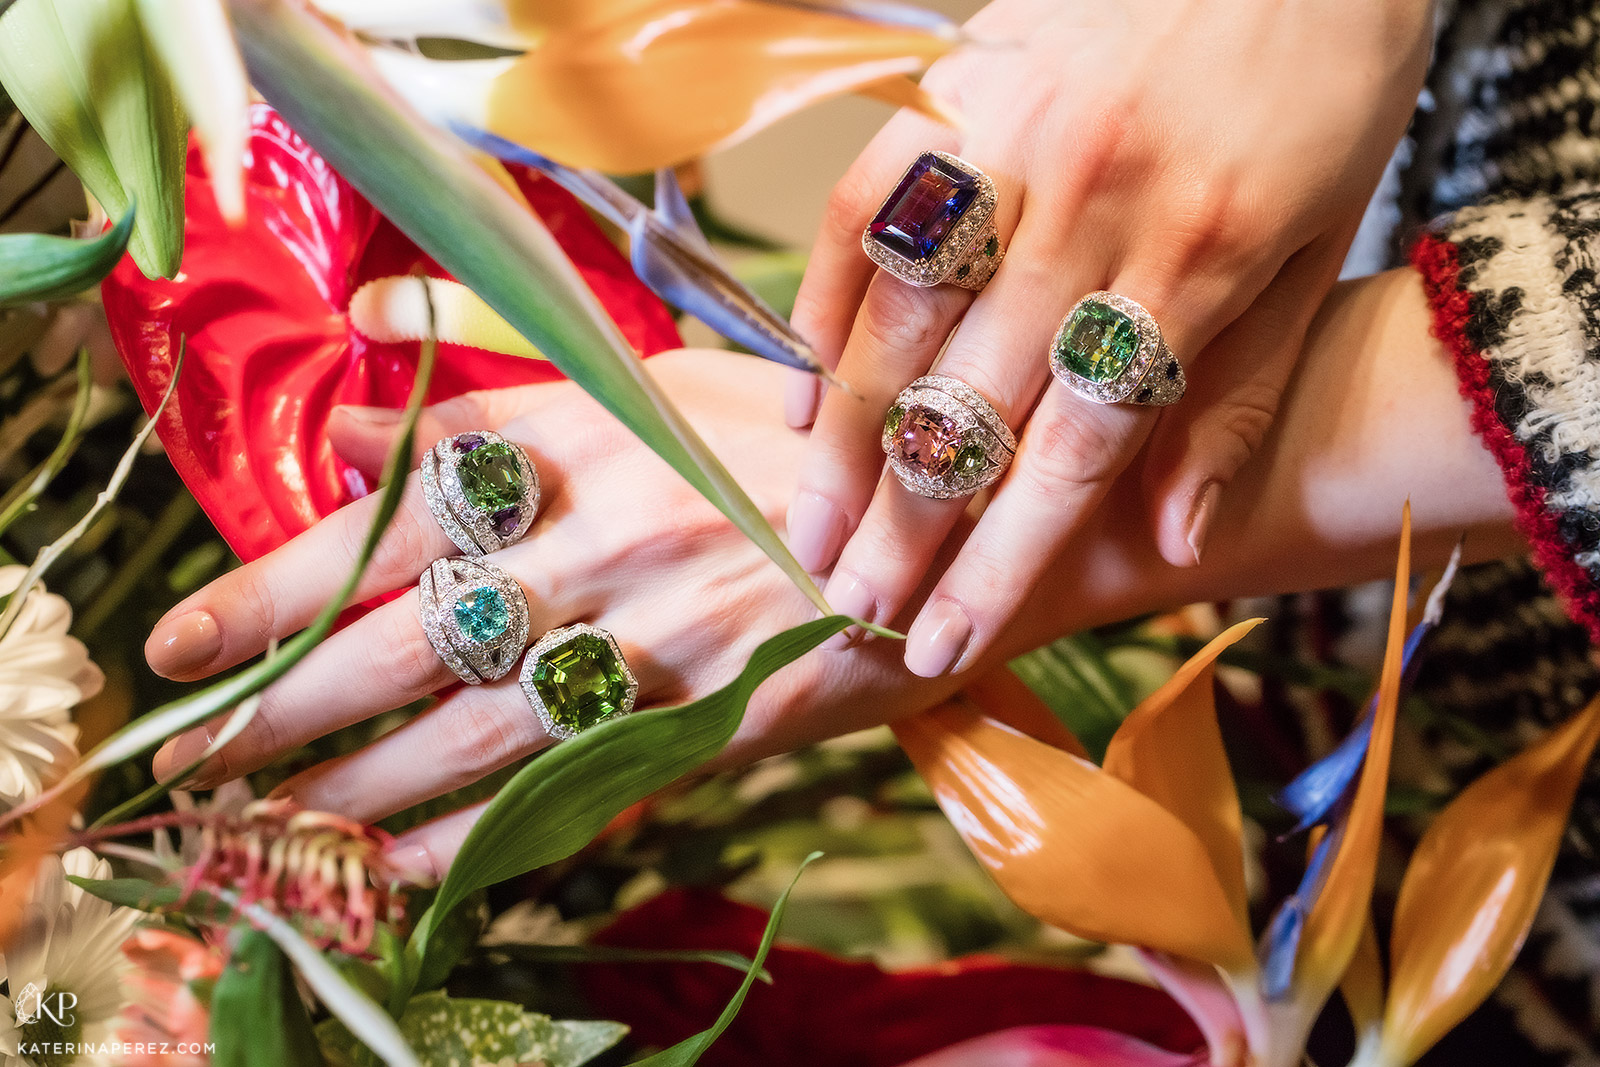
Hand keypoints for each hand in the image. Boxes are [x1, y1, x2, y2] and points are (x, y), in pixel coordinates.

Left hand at [143, 350, 960, 872]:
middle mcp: (607, 537)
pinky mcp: (719, 720)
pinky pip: (575, 791)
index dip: (277, 575)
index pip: (393, 509)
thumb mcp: (663, 384)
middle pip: (405, 634)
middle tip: (195, 759)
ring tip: (271, 832)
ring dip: (356, 787)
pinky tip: (402, 872)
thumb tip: (354, 428)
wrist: (972, 503)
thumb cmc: (810, 436)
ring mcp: (664, 637)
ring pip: (473, 728)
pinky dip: (477, 840)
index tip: (185, 633)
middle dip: (281, 704)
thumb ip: (507, 401)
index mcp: (587, 438)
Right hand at [784, 0, 1433, 677]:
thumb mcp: (1321, 249)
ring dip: (842, 444)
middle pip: (972, 407)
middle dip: (904, 529)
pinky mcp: (957, 90)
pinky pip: (864, 215)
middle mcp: (1090, 210)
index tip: (940, 642)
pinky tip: (800, 394)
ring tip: (806, 531)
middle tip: (847, 609)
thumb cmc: (1325, 86)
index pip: (1073, 455)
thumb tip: (1166, 541)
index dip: (999, 564)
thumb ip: (1237, 398)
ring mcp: (1011, 144)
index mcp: (1197, 261)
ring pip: (898, 324)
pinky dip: (822, 309)